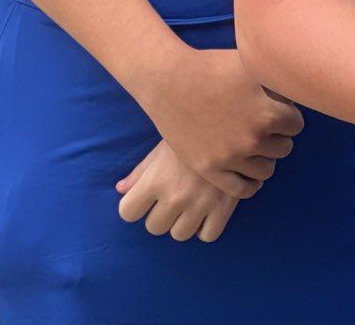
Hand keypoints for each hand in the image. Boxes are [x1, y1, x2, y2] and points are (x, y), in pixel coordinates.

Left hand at [115, 139, 242, 241]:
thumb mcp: (163, 147)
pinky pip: (208, 235)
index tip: (145, 198)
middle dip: (161, 215)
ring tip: (192, 204)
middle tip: (173, 198)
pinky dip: (206, 228)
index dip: (134, 206)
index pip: (127, 212)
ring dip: (183, 222)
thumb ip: (140, 171)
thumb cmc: (193, 131)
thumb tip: (121, 190)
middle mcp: (175, 195)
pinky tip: (209, 210)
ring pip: (180, 234)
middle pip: (154, 227)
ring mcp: (201, 203)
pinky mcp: (225, 206)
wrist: (233, 119)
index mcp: (155, 179)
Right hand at [137, 47, 303, 197]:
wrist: (169, 80)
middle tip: (265, 127)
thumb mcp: (253, 66)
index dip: (288, 116)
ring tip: (256, 146)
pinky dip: (250, 184)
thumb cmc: (213, 66)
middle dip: (278, 136)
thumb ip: (279, 79)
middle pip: (284, 148)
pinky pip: (241, 190)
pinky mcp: (208, 169)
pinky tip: (249, 171)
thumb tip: (300, 84)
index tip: (278, 111)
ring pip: (266, 170)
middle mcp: (252, 139)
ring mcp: (229, 157)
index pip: (297, 125)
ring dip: (265, 158)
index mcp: (268, 113)